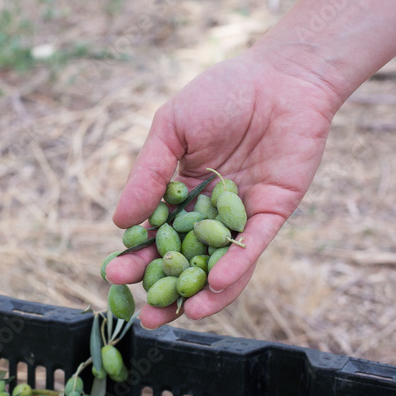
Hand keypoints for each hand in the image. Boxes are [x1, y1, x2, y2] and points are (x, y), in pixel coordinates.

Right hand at [105, 50, 339, 328]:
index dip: (135, 256)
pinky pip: (251, 246)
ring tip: (186, 314)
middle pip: (185, 258)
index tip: (114, 276)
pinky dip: (235, 265)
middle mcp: (210, 208)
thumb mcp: (171, 129)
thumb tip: (120, 222)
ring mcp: (241, 214)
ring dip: (202, 292)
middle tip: (147, 317)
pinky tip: (216, 284)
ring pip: (220, 262)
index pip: (154, 232)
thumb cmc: (222, 93)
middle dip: (165, 288)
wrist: (281, 78)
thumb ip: (148, 174)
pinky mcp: (273, 213)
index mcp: (180, 189)